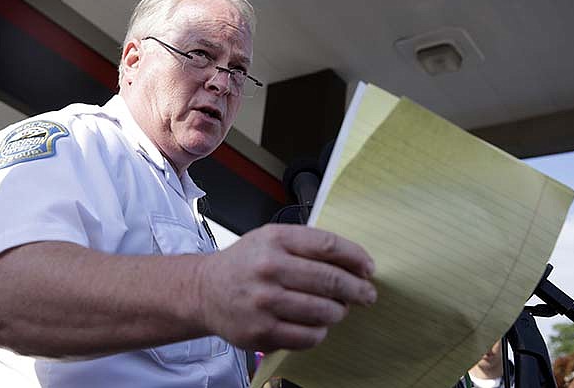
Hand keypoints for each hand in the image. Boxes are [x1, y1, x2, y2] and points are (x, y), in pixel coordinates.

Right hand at [197, 224, 375, 351]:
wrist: (205, 290)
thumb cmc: (244, 263)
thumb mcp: (270, 238)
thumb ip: (307, 244)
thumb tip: (353, 262)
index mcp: (275, 240)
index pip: (328, 246)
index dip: (356, 258)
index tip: (368, 268)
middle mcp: (269, 269)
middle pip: (331, 280)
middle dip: (358, 290)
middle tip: (367, 294)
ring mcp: (264, 303)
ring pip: (324, 311)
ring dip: (339, 311)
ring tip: (338, 309)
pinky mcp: (262, 332)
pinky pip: (309, 336)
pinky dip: (320, 331)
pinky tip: (317, 323)